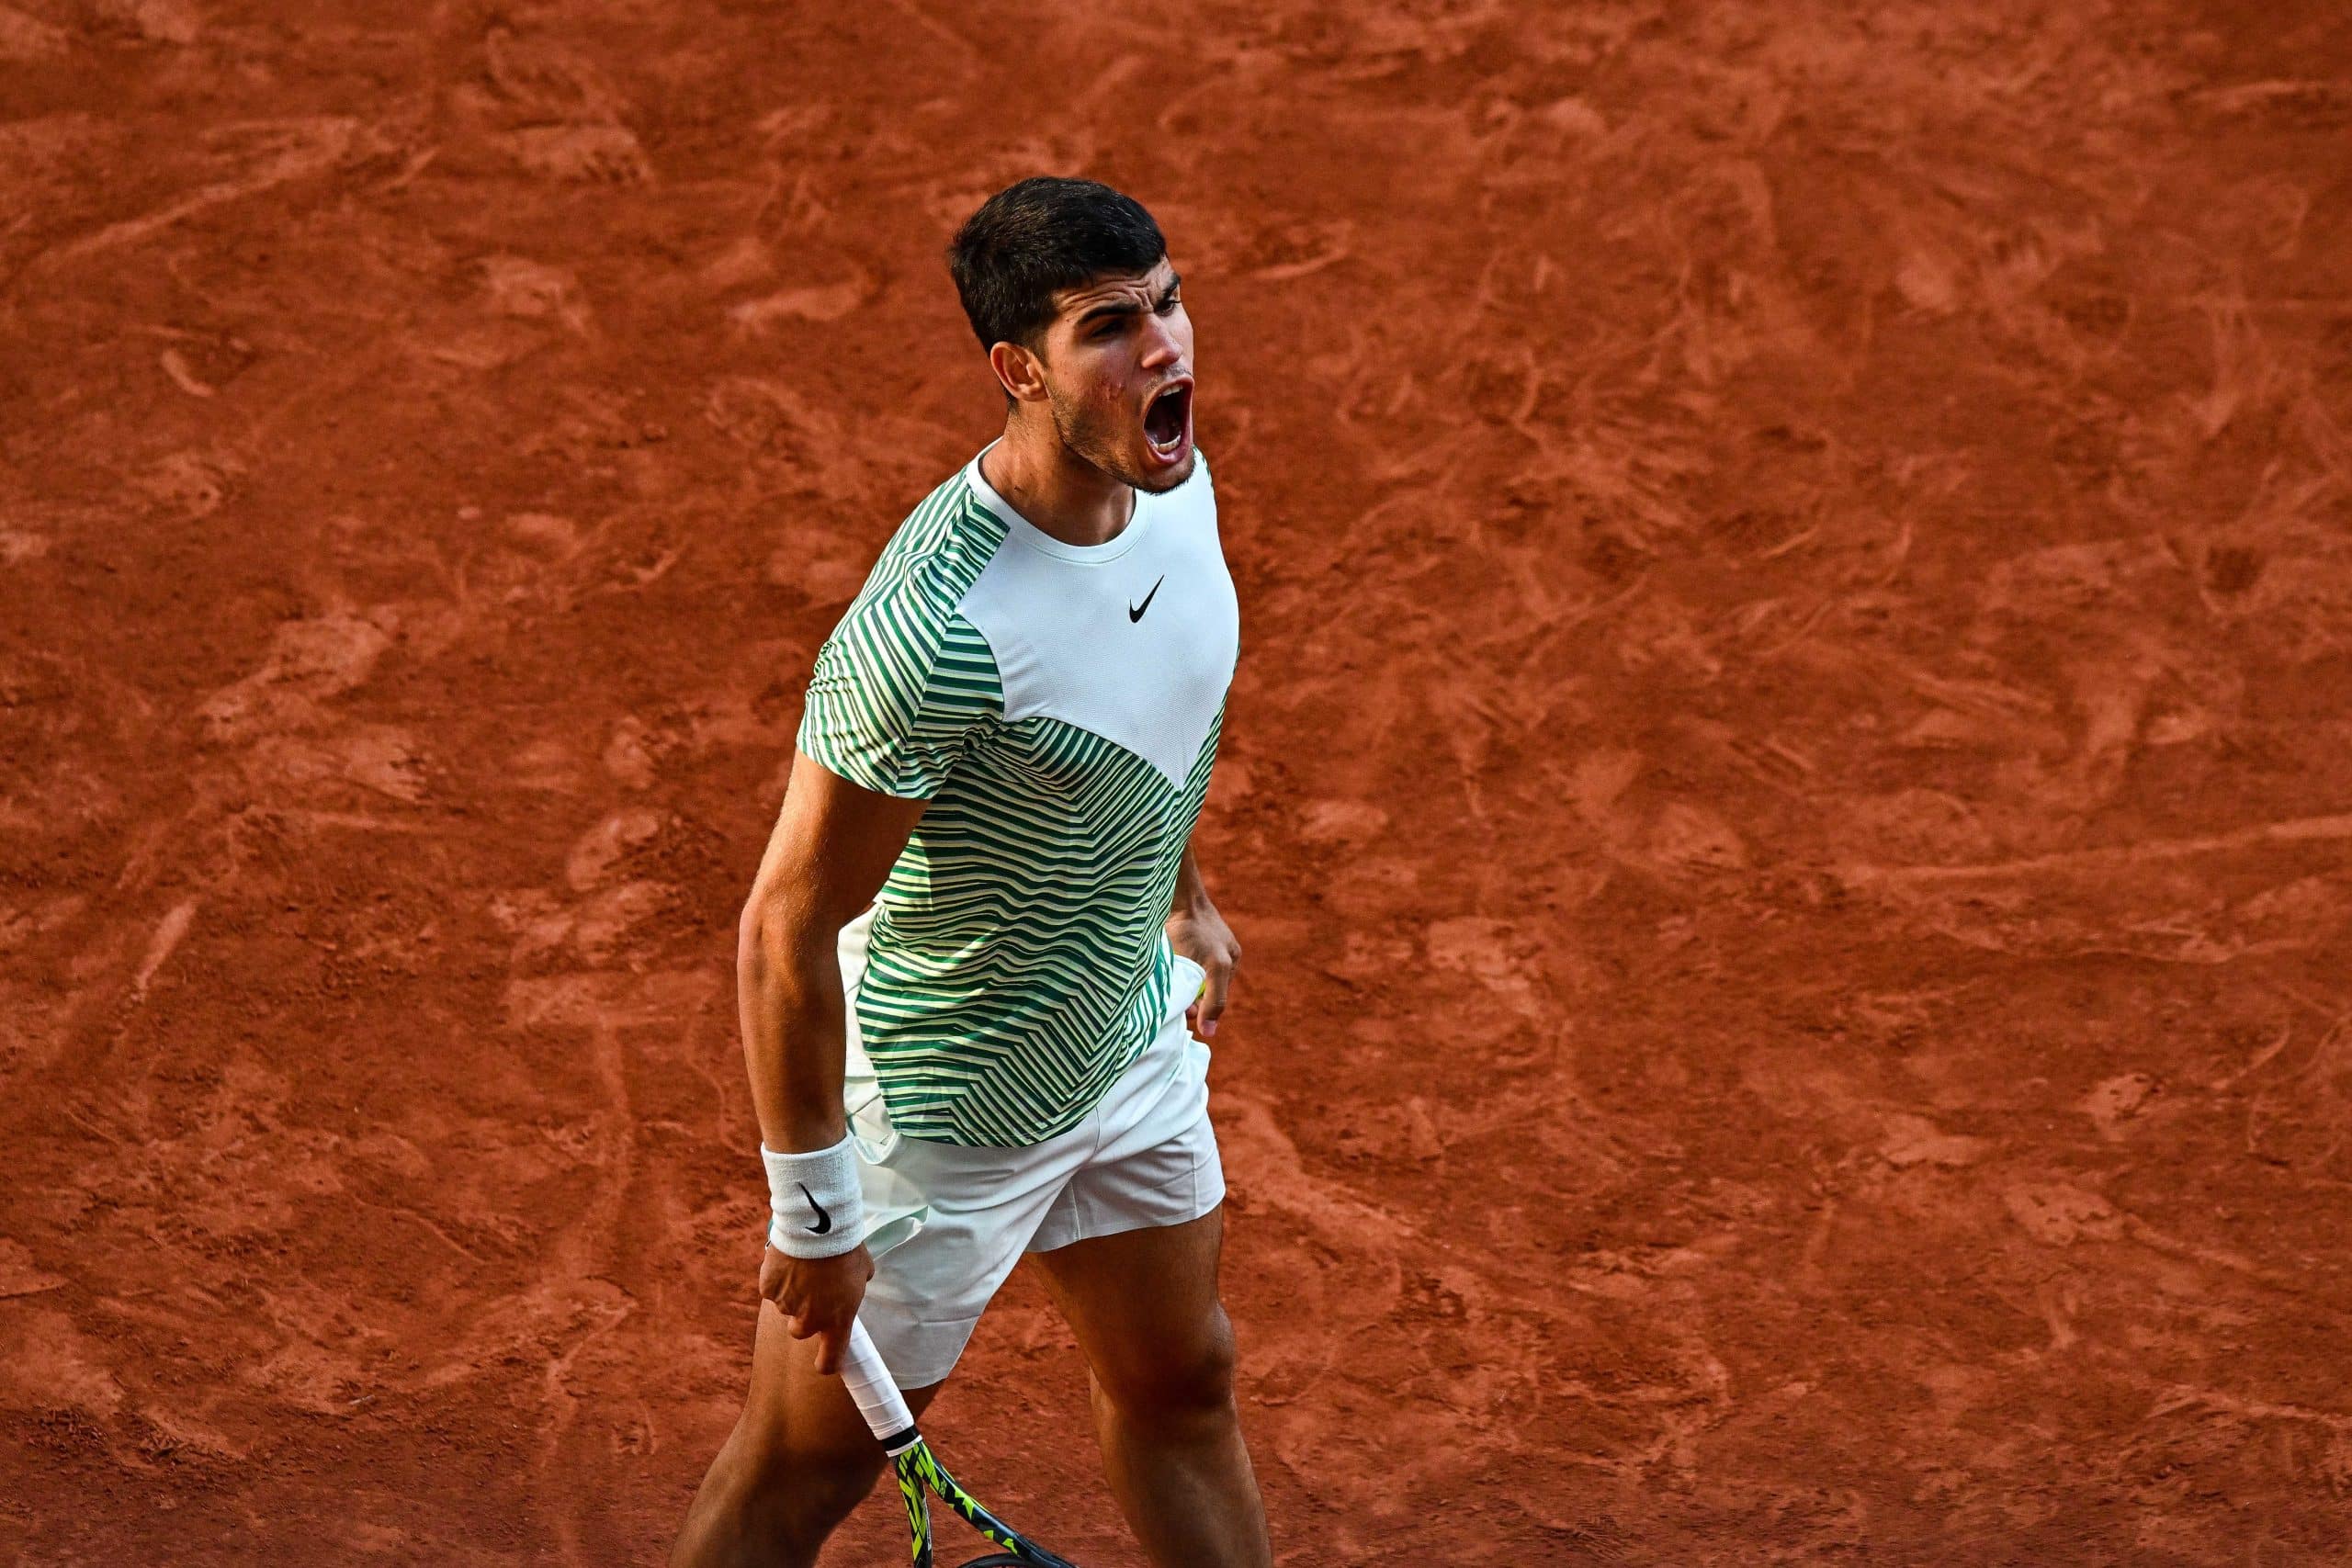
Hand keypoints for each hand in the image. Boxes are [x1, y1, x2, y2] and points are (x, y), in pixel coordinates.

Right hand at [759, 1243, 874, 1375]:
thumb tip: (851, 1285)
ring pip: (786, 1306)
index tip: (825, 1361)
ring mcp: (786, 1305)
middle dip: (803, 1316)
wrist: (818, 1228)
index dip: (827, 1363)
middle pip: (800, 1332)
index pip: (830, 1359)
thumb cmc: (846, 1249)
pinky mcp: (768, 1290)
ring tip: (803, 1266)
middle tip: (812, 1292)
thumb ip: (857, 1287)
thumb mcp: (863, 1271)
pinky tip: (788, 1261)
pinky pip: (772, 1289)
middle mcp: (809, 1320)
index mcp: (837, 1321)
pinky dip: (778, 1279)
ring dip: (793, 1293)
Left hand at [1167, 901, 1240, 1040]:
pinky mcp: (1172, 942)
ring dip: (1172, 987)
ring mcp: (1191, 948)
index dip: (1198, 1009)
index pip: (1213, 997)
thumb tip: (1210, 1032)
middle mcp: (1211, 956)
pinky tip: (1156, 975)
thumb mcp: (1214, 967)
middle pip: (1196, 989)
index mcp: (1228, 962)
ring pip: (1181, 979)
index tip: (1183, 1012)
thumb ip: (1215, 999)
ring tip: (1162, 988)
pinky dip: (1164, 974)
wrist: (1172, 896)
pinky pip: (1169, 967)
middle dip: (1184, 998)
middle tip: (1171, 1001)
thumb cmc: (1196, 930)